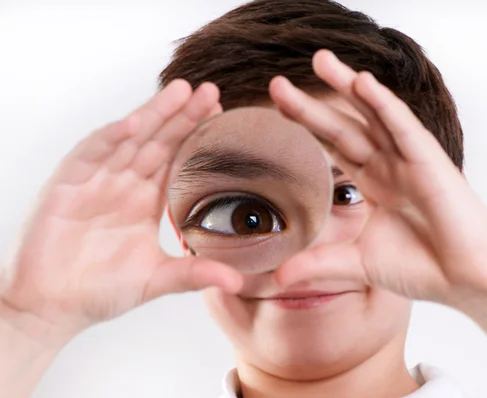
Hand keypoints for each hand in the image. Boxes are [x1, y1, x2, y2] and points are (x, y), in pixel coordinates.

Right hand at [0, 80, 241, 344]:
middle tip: (211, 91)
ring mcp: (96, 181)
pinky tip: (134, 122)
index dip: (195, 136)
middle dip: (182, 115)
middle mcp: (124, 184)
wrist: (52, 307)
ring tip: (181, 91)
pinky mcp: (68, 185)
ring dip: (153, 114)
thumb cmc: (101, 292)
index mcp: (145, 200)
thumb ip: (195, 274)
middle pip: (158, 141)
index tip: (222, 114)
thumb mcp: (156, 279)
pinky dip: (111, 138)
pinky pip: (91, 154)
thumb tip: (237, 280)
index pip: (175, 159)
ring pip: (130, 140)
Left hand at [269, 50, 486, 307]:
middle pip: (343, 127)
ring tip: (320, 60)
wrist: (467, 280)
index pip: (331, 148)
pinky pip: (403, 126)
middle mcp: (388, 164)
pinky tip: (363, 83)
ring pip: (372, 115)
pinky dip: (384, 105)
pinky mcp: (430, 160)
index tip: (273, 113)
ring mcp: (408, 159)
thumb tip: (277, 277)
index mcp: (373, 182)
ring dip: (348, 87)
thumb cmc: (422, 267)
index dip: (304, 129)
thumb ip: (318, 264)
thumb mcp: (356, 264)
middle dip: (310, 106)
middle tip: (276, 84)